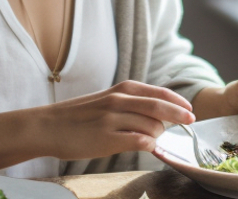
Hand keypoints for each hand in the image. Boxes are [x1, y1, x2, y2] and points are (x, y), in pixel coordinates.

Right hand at [36, 80, 195, 159]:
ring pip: (152, 126)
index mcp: (121, 90)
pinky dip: (149, 144)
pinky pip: (139, 141)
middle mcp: (119, 101)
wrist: (48, 126)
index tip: (189, 110)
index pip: (158, 93)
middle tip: (189, 122)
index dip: (177, 102)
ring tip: (152, 139)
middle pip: (160, 107)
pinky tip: (148, 146)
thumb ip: (130, 103)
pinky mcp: (107, 139)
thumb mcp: (106, 99)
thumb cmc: (78, 116)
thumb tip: (157, 114)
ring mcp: (113, 120)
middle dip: (179, 116)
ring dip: (159, 134)